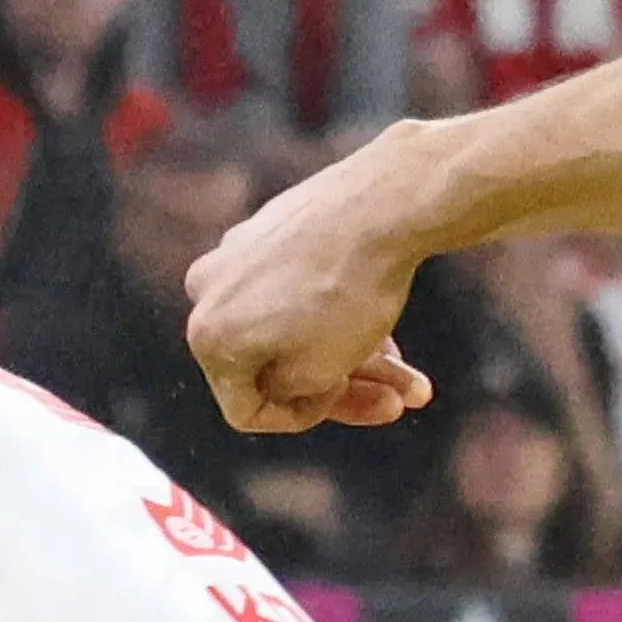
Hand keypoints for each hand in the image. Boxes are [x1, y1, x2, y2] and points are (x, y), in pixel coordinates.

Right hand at [181, 155, 444, 432]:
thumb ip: (286, 390)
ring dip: (354, 359)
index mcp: (208, 336)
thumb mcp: (319, 373)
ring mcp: (238, 251)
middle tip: (398, 400)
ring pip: (295, 326)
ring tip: (413, 381)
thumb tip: (277, 379)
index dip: (301, 417)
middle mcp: (208, 290)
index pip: (247, 410)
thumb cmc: (350, 295)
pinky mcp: (271, 225)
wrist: (384, 204)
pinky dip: (339, 314)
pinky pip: (299, 289)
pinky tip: (388, 333)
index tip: (343, 393)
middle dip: (342, 388)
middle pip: (276, 364)